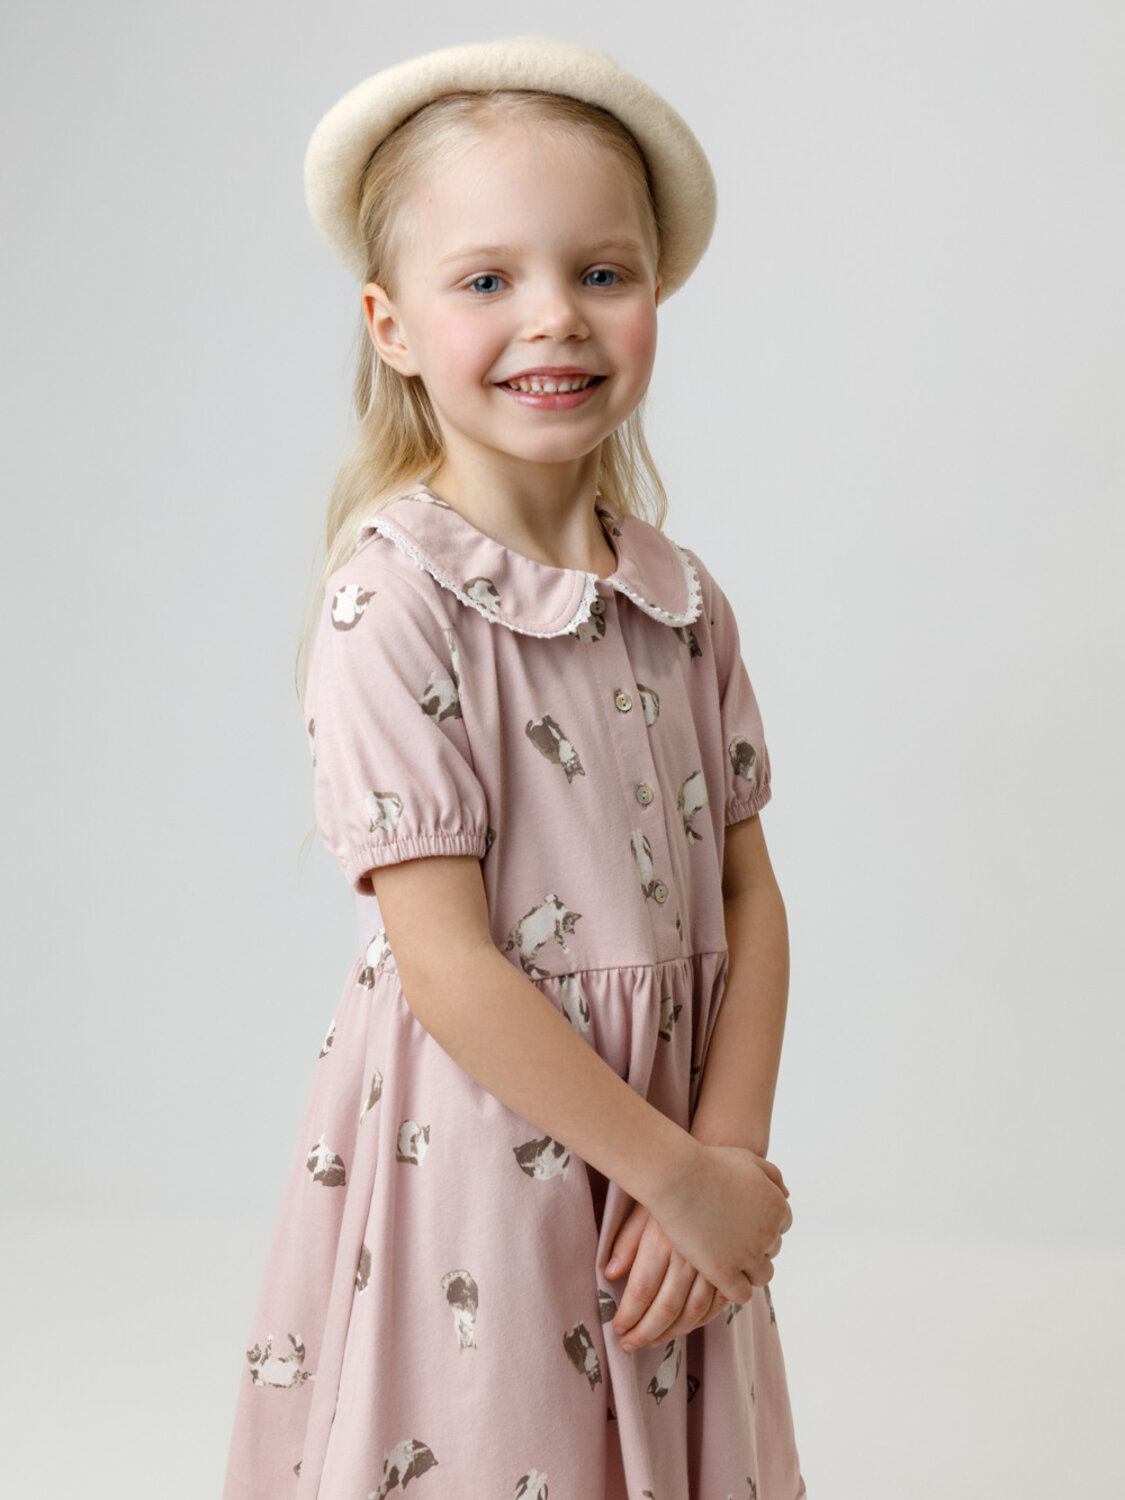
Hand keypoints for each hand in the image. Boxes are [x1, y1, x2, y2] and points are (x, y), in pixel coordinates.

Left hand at [604, 1199, 728, 1350]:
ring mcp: (713, 1263)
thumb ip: (627, 1243)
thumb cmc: (670, 1185)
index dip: (628, 1316)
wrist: (711, 1167)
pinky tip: (685, 1326)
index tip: (617, 1329)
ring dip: (671, 1333)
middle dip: (645, 1332)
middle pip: (666, 1308)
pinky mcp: (731, 1265)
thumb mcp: (642, 1209)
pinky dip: (701, 1321)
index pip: (642, 1292)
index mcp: (663, 1242)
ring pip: (693, 1312)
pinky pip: (718, 1304)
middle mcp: (689, 1257)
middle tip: (629, 1346)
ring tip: (652, 1342)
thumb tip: (609, 1274)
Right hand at [646, 1143, 792, 1305]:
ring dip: (749, 1270)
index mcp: (777, 1208)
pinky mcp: (724, 1272)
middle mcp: (768, 1234)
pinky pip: (742, 1294)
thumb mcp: (748, 1159)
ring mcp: (747, 1255)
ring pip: (762, 1276)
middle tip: (728, 1237)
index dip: (762, 1224)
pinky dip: (734, 1288)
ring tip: (726, 1259)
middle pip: (772, 1250)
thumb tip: (786, 1195)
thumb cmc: (709, 1163)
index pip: (782, 1226)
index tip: (741, 1221)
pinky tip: (718, 1276)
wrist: (679, 1176)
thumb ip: (772, 1176)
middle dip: (755, 1245)